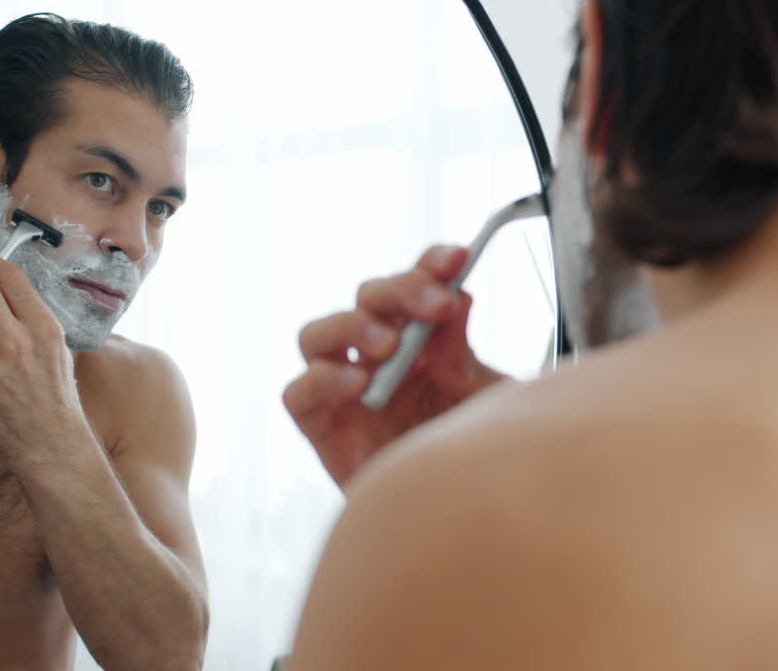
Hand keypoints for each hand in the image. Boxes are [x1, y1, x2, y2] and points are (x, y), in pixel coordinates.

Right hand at [283, 245, 507, 487]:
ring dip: (352, 327)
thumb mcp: (478, 401)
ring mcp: (344, 387)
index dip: (430, 265)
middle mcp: (376, 354)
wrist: (451, 519)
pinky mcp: (321, 426)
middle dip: (401, 291)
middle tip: (437, 305)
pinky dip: (322, 381)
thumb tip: (457, 298)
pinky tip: (357, 385)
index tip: (457, 260)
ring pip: (317, 334)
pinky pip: (299, 394)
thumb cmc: (466, 456)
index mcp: (420, 337)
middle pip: (367, 298)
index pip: (416, 284)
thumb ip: (463, 354)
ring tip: (388, 345)